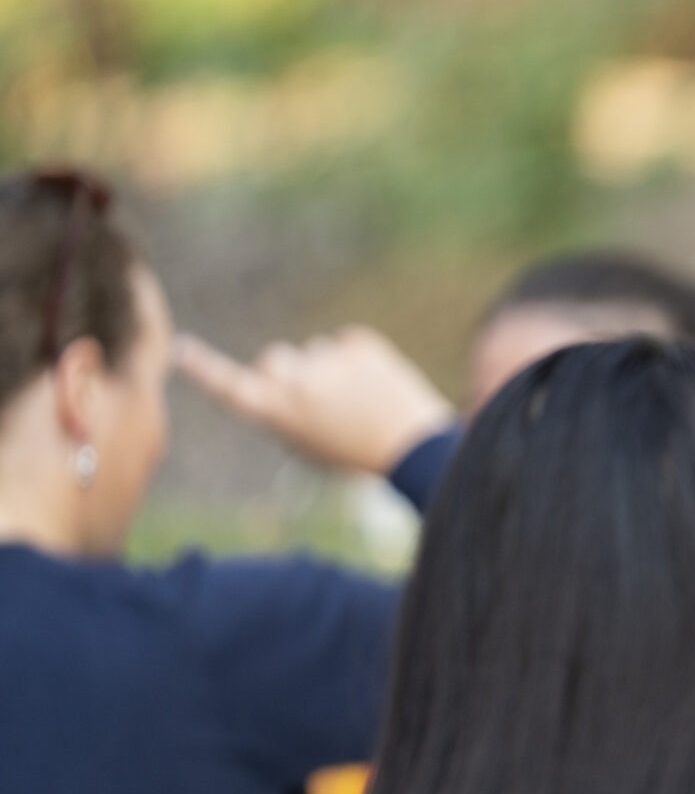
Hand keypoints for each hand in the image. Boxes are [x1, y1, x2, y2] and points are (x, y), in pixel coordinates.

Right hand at [176, 327, 452, 476]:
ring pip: (314, 352)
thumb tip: (275, 373)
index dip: (204, 369)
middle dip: (287, 372)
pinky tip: (376, 384)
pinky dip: (358, 359)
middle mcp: (296, 384)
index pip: (231, 386)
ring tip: (358, 399)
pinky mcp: (359, 344)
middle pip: (274, 359)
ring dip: (328, 368)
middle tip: (318, 400)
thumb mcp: (306, 440)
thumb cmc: (355, 450)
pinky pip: (346, 343)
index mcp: (278, 413)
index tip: (180, 348)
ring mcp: (327, 361)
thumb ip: (282, 405)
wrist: (415, 446)